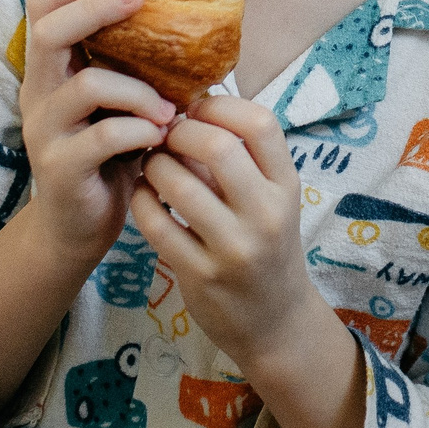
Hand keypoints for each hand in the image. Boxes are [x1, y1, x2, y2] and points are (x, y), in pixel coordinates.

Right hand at [17, 0, 177, 270]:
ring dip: (138, 89)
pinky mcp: (60, 168)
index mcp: (50, 71)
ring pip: (87, 85)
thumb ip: (127, 64)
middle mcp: (38, 94)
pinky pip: (103, 136)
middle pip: (49, 32)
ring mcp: (44, 132)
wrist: (78, 228)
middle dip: (95, 7)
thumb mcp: (116, 102)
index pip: (42, 9)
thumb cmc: (109, 156)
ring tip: (170, 108)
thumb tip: (176, 8)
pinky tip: (159, 137)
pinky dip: (139, 129)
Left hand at [129, 96, 324, 368]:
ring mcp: (234, 247)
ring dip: (155, 164)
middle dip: (180, 132)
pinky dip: (142, 200)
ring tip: (152, 164)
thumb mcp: (270, 199)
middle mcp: (266, 214)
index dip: (220, 106)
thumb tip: (188, 108)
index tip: (198, 111)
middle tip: (166, 136)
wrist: (274, 322)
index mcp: (286, 185)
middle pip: (218, 146)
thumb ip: (239, 158)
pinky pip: (157, 223)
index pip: (260, 123)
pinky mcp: (201, 275)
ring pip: (179, 183)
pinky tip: (144, 196)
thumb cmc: (267, 245)